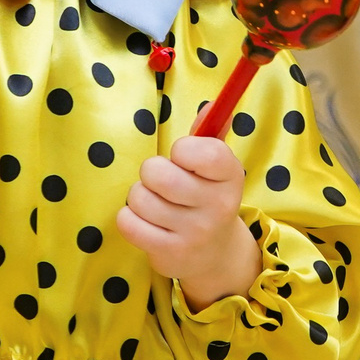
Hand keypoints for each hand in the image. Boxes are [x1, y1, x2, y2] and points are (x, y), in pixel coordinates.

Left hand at [116, 136, 262, 306]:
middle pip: (157, 173)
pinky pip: (127, 222)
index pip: (201, 151)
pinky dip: (129, 218)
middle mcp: (218, 206)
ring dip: (139, 196)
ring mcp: (194, 233)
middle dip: (150, 173)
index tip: (184, 160)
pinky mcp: (170, 253)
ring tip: (156, 204)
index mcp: (231, 177)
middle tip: (162, 183)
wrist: (215, 254)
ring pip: (138, 197)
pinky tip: (146, 222)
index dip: (181, 150)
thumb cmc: (207, 198)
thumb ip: (209, 133)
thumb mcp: (216, 168)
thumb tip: (212, 104)